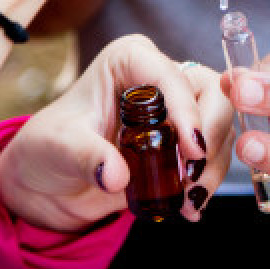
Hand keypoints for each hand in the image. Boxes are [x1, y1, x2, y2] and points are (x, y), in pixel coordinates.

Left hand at [0, 35, 234, 230]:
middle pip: (212, 94)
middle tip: (194, 176)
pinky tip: (189, 207)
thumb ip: (85, 156)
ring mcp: (178, 108)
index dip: (188, 109)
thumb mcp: (58, 148)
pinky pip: (214, 154)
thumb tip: (115, 176)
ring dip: (212, 166)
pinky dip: (208, 181)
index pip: (171, 75)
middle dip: (211, 137)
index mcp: (129, 61)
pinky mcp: (185, 140)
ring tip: (189, 200)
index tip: (193, 149)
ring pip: (221, 126)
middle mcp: (160, 77)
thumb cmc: (48, 149)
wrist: (50, 182)